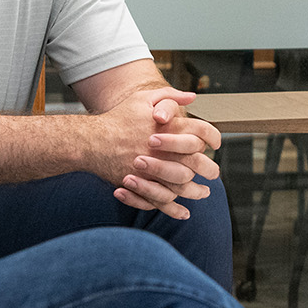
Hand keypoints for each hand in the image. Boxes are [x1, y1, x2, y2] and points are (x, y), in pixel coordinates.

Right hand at [89, 87, 220, 219]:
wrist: (92, 140)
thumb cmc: (118, 118)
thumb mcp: (143, 99)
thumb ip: (170, 96)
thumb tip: (193, 96)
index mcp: (169, 127)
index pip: (203, 133)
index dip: (214, 139)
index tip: (216, 145)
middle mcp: (165, 150)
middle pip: (199, 163)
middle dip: (210, 170)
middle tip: (213, 172)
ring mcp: (154, 170)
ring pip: (184, 186)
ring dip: (197, 192)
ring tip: (203, 193)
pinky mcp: (142, 185)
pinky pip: (164, 201)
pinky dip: (175, 209)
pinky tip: (184, 212)